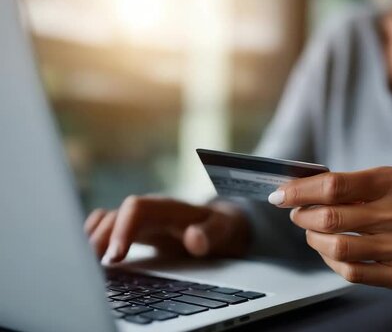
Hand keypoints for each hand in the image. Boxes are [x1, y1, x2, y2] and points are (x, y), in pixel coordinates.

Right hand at [84, 196, 249, 263]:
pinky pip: (104, 229)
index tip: (115, 256)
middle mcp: (148, 210)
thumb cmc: (220, 227)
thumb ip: (210, 234)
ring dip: (92, 241)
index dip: (122, 230)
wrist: (219, 224)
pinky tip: (90, 261)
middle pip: (113, 216)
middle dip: (100, 240)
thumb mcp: (223, 230)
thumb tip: (194, 239)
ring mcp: (137, 219)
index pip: (135, 208)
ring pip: (104, 222)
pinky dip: (93, 241)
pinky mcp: (131, 230)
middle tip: (95, 268)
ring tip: (86, 266)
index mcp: (167, 207)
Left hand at [269, 167, 391, 287]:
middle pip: (332, 217)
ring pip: (338, 247)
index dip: (300, 191)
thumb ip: (347, 185)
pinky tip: (330, 251)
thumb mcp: (386, 183)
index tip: (281, 194)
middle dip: (303, 216)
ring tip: (312, 231)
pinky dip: (331, 260)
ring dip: (313, 239)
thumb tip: (298, 190)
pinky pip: (351, 271)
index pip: (334, 185)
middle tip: (297, 213)